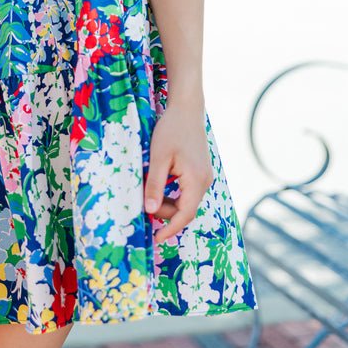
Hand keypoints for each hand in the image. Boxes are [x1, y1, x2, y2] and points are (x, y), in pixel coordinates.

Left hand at [144, 102, 212, 244]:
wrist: (187, 108)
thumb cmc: (171, 129)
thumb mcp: (159, 157)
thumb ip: (155, 184)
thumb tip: (150, 210)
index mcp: (196, 181)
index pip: (185, 215)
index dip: (170, 229)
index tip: (155, 239)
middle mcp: (204, 181)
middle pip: (185, 209)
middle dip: (164, 212)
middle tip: (143, 206)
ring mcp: (204, 176)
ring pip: (186, 200)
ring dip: (168, 202)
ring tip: (148, 194)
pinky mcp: (200, 170)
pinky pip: (187, 190)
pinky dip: (173, 193)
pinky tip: (158, 185)